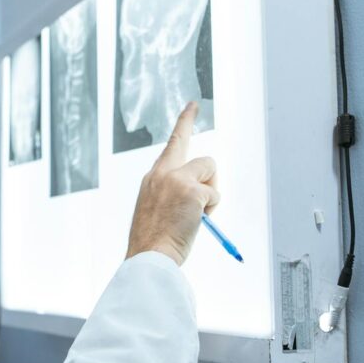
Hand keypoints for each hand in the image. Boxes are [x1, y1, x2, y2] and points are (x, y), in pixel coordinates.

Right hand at [126, 102, 219, 265]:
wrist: (149, 255)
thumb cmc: (153, 240)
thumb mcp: (155, 209)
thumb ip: (172, 193)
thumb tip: (201, 193)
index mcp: (152, 178)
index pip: (172, 144)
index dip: (185, 123)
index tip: (193, 106)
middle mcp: (163, 173)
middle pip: (199, 156)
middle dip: (208, 171)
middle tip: (203, 171)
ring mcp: (177, 180)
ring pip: (209, 171)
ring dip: (210, 193)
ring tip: (194, 216)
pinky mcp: (192, 191)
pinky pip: (214, 194)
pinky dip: (211, 209)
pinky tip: (196, 221)